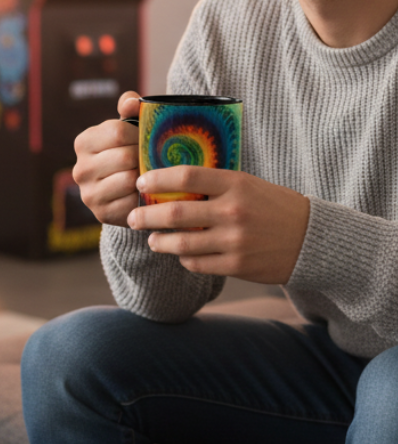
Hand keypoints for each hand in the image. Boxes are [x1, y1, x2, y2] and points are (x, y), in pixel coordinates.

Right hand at [73, 91, 140, 225]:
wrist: (125, 193)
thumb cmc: (129, 152)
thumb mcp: (128, 128)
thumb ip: (130, 108)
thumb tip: (132, 101)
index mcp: (83, 142)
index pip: (117, 131)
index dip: (140, 135)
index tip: (148, 140)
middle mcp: (80, 168)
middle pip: (124, 156)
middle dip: (145, 157)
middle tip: (156, 159)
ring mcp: (88, 193)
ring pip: (128, 179)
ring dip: (146, 177)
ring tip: (152, 174)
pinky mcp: (101, 213)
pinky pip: (131, 202)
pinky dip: (143, 197)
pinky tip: (147, 192)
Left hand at [127, 166, 309, 284]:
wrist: (311, 239)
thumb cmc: (272, 205)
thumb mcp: (247, 184)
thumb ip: (214, 183)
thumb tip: (171, 181)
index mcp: (235, 183)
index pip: (186, 176)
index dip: (157, 178)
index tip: (140, 181)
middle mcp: (233, 211)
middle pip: (176, 212)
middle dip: (146, 215)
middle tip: (132, 216)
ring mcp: (235, 241)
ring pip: (181, 243)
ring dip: (159, 241)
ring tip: (151, 239)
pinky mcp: (237, 266)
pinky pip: (197, 263)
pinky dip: (183, 258)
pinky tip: (180, 253)